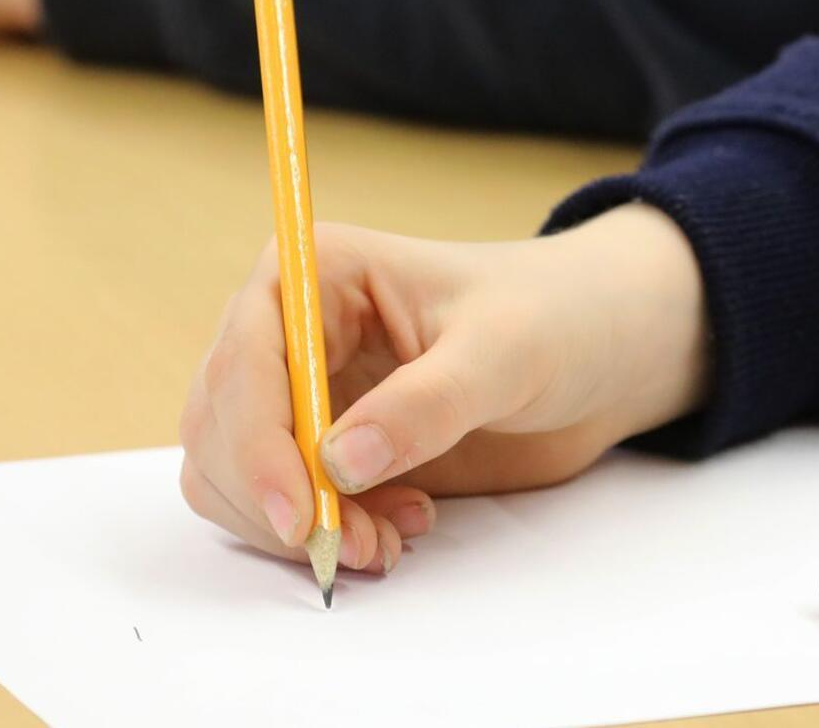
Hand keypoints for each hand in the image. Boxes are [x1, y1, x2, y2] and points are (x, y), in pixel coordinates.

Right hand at [179, 205, 709, 574]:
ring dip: (296, 528)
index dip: (256, 444)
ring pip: (234, 476)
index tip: (299, 516)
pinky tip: (398, 526)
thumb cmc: (553, 318)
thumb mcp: (503, 352)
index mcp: (314, 274)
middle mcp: (287, 330)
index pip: (244, 361)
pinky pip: (281, 506)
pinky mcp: (322, 448)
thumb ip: (426, 404)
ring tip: (388, 539)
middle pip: (220, 427)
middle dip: (277, 499)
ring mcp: (300, 392)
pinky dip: (323, 534)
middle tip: (356, 545)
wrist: (598, 353)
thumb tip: (336, 463)